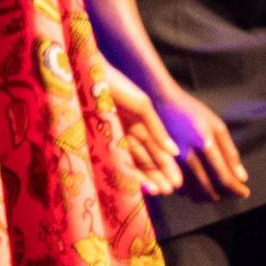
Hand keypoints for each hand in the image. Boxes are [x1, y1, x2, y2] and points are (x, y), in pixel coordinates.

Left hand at [93, 63, 183, 196]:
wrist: (87, 74)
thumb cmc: (117, 85)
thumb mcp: (142, 106)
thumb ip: (157, 129)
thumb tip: (174, 152)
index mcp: (138, 123)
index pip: (155, 149)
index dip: (166, 165)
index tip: (177, 181)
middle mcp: (126, 132)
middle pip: (145, 158)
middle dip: (158, 174)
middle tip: (170, 190)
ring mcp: (112, 136)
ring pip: (132, 161)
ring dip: (146, 176)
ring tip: (158, 190)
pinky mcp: (98, 139)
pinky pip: (116, 159)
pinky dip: (127, 171)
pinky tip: (138, 183)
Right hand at [151, 80, 250, 204]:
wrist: (160, 101)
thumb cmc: (192, 111)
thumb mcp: (217, 126)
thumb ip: (230, 152)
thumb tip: (241, 177)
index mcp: (205, 144)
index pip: (223, 177)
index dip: (236, 189)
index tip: (245, 192)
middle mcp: (187, 156)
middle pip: (209, 190)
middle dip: (223, 196)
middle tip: (231, 192)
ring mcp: (172, 161)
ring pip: (193, 193)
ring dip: (208, 196)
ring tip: (217, 190)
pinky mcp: (162, 164)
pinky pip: (179, 188)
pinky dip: (192, 191)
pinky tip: (198, 184)